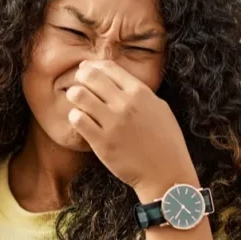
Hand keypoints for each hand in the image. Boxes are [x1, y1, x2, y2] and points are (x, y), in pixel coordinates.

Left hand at [64, 60, 198, 199]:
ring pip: (79, 95)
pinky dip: (75, 117)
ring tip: (78, 102)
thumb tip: (116, 79)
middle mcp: (125, 104)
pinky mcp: (102, 142)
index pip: (109, 68)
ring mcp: (113, 123)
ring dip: (74, 96)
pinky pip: (77, 120)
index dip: (93, 66)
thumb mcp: (158, 108)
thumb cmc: (165, 141)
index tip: (85, 69)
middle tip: (78, 84)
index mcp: (140, 92)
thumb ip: (138, 92)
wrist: (165, 173)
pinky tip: (80, 120)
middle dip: (80, 77)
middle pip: (91, 77)